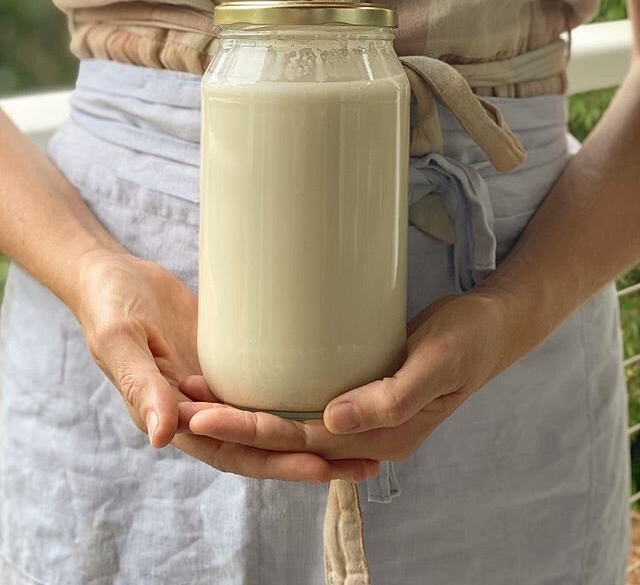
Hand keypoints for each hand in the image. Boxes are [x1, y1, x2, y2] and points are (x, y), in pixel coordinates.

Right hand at [73, 249, 378, 483]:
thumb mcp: (121, 341)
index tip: (321, 464)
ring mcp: (220, 386)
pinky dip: (297, 393)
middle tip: (369, 458)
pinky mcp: (232, 359)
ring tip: (368, 434)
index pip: (232, 452)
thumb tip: (161, 436)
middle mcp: (203, 410)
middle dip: (312, 456)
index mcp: (174, 417)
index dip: (275, 462)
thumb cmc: (109, 306)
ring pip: (272, 418)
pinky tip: (337, 389)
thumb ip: (140, 386)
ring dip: (313, 430)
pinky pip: (268, 383)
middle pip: (264, 444)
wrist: (115, 275)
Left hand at [180, 289, 521, 464]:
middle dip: (233, 426)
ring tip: (200, 399)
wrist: (491, 327)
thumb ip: (390, 398)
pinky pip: (307, 404)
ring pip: (292, 424)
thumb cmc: (466, 340)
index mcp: (382, 435)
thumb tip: (332, 423)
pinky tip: (247, 385)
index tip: (203, 418)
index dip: (249, 432)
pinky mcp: (359, 392)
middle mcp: (366, 433)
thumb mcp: (436, 362)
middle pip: (287, 437)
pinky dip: (273, 399)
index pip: (301, 440)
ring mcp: (363, 415)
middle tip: (182, 407)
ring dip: (246, 416)